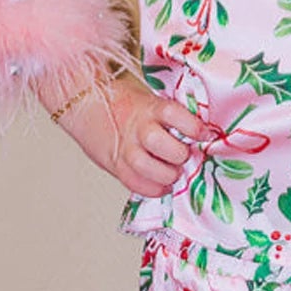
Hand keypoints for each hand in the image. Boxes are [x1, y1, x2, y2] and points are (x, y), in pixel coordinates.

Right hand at [53, 74, 203, 198]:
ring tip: (173, 172)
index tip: (204, 134)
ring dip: (166, 174)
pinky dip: (153, 188)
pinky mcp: (116, 165)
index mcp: (149, 108)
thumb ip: (171, 117)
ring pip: (146, 166)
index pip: (173, 113)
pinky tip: (162, 184)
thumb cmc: (125, 104)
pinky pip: (135, 183)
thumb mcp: (150, 101)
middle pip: (158, 142)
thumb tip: (203, 134)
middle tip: (184, 156)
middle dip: (178, 153)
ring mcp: (125, 147)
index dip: (192, 126)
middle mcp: (137, 127)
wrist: (85, 103)